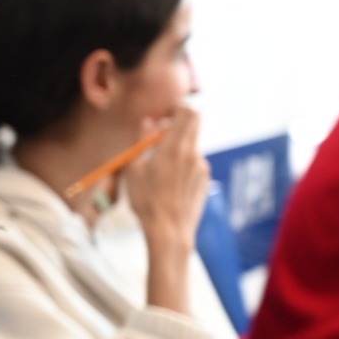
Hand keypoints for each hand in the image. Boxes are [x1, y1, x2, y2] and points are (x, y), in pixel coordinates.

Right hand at [122, 103, 208, 247]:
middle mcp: (193, 154)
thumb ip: (142, 140)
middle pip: (193, 126)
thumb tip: (149, 122)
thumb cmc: (147, 201)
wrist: (169, 231)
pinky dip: (182, 165)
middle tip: (159, 135)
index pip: (188, 113)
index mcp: (175, 148)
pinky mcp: (205, 180)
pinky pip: (193, 164)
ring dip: (176, 148)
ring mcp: (202, 168)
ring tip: (158, 169)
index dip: (178, 107)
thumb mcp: (134, 168)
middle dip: (177, 124)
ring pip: (190, 146)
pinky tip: (168, 184)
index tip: (166, 112)